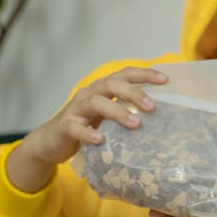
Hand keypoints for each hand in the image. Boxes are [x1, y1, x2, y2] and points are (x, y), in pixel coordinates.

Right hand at [7, 67, 167, 192]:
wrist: (51, 142)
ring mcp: (76, 109)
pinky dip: (88, 133)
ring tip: (136, 124)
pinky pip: (76, 128)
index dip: (144, 74)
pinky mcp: (65, 126)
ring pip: (96, 102)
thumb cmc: (86, 126)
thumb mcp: (108, 115)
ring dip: (117, 111)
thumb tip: (160, 114)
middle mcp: (90, 93)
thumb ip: (126, 110)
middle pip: (112, 84)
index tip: (165, 79)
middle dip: (134, 93)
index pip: (124, 74)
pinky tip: (100, 139)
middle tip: (152, 107)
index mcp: (102, 88)